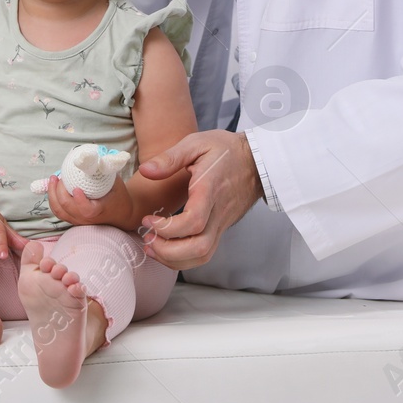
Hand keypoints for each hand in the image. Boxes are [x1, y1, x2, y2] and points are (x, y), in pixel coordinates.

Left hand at [45, 176, 135, 230]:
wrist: (121, 213)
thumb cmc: (118, 195)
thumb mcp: (115, 182)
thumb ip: (104, 170)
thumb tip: (92, 155)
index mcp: (99, 210)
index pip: (87, 210)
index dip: (79, 201)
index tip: (76, 189)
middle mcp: (87, 218)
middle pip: (67, 208)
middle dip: (60, 191)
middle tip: (60, 177)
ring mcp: (78, 220)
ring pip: (59, 211)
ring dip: (53, 194)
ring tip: (54, 179)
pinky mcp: (73, 219)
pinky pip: (59, 211)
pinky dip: (53, 199)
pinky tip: (53, 187)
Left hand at [137, 131, 260, 270]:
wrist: (257, 161)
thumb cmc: (226, 151)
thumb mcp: (196, 143)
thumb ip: (170, 158)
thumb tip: (145, 170)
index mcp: (210, 190)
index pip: (194, 221)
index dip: (167, 228)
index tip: (148, 219)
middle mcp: (218, 212)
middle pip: (199, 248)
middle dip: (168, 251)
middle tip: (147, 238)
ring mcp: (222, 223)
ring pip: (203, 255)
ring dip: (174, 259)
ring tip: (151, 246)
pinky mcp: (221, 229)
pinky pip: (205, 252)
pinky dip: (184, 258)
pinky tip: (166, 248)